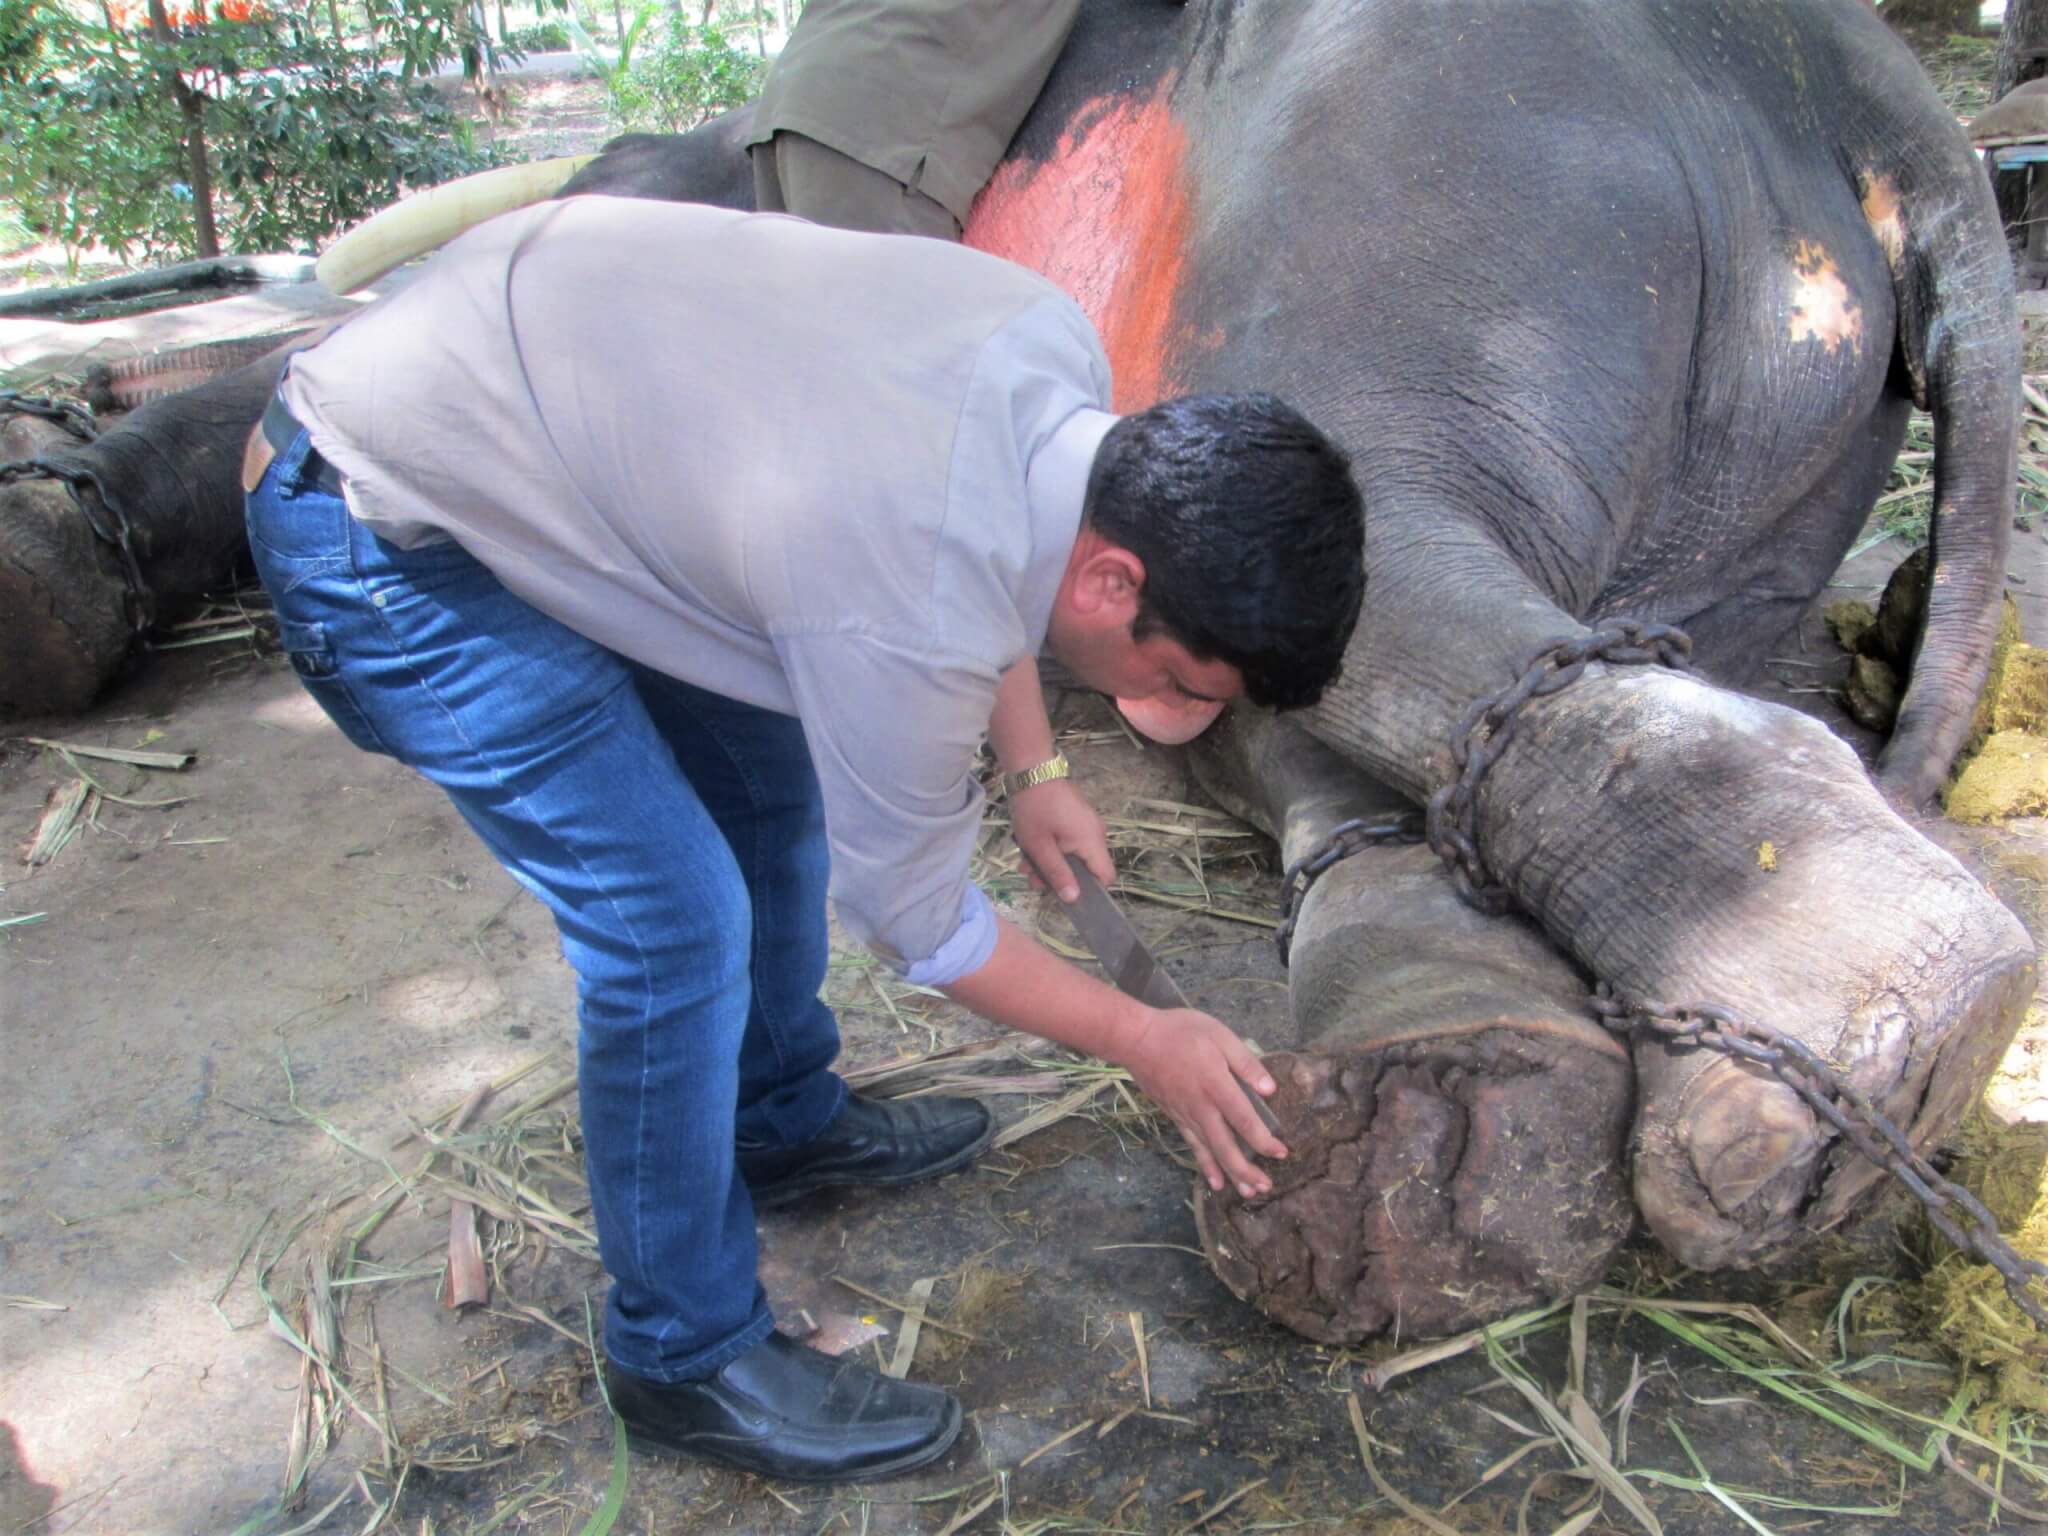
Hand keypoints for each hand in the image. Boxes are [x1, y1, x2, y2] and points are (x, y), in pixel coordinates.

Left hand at [1010, 778, 1111, 902]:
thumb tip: (1074, 898)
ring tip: (1024, 862)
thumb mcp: (1040, 846)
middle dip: (1058, 876)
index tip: (1066, 894)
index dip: (1090, 890)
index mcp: (1092, 841)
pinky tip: (1031, 847)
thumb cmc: (1034, 808)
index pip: (1106, 876)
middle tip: (1031, 877)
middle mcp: (1096, 832)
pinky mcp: (1077, 816)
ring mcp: (1087, 823)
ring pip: (1074, 854)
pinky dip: (1053, 847)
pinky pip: (1070, 840)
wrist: (1030, 770)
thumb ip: (1057, 874)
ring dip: (1051, 862)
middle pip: (1085, 867)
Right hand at [1116, 1007, 1287, 1197]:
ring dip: (1231, 1174)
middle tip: (1266, 1187)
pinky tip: (1215, 1182)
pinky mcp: (1175, 1117)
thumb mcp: (1219, 1036)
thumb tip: (1270, 1090)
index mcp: (1217, 1086)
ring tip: (1249, 1193)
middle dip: (1248, 1170)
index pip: (1244, 1120)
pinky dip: (1205, 1166)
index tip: (1282, 1153)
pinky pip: (1193, 1146)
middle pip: (1227, 1146)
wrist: (1136, 1039)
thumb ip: (1246, 1063)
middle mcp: (1202, 1108)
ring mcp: (1187, 1116)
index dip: (1264, 1140)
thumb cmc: (1180, 1032)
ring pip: (1211, 1152)